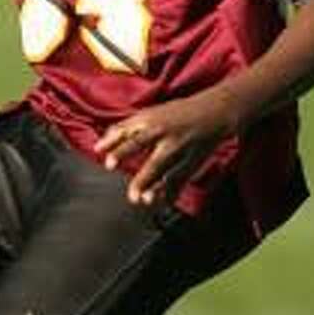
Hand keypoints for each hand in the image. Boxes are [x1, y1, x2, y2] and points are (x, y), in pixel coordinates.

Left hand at [96, 91, 234, 206]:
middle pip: (149, 155)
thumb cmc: (174, 113)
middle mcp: (166, 136)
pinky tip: (163, 202)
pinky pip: (181, 180)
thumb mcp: (148, 114)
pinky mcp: (192, 162)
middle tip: (127, 188)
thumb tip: (98, 146)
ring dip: (155, 187)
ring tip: (144, 200)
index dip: (118, 147)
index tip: (105, 160)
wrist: (214, 111)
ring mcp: (180, 150)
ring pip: (167, 172)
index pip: (131, 135)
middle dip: (139, 173)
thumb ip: (123, 129)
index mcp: (152, 122)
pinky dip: (172, 192)